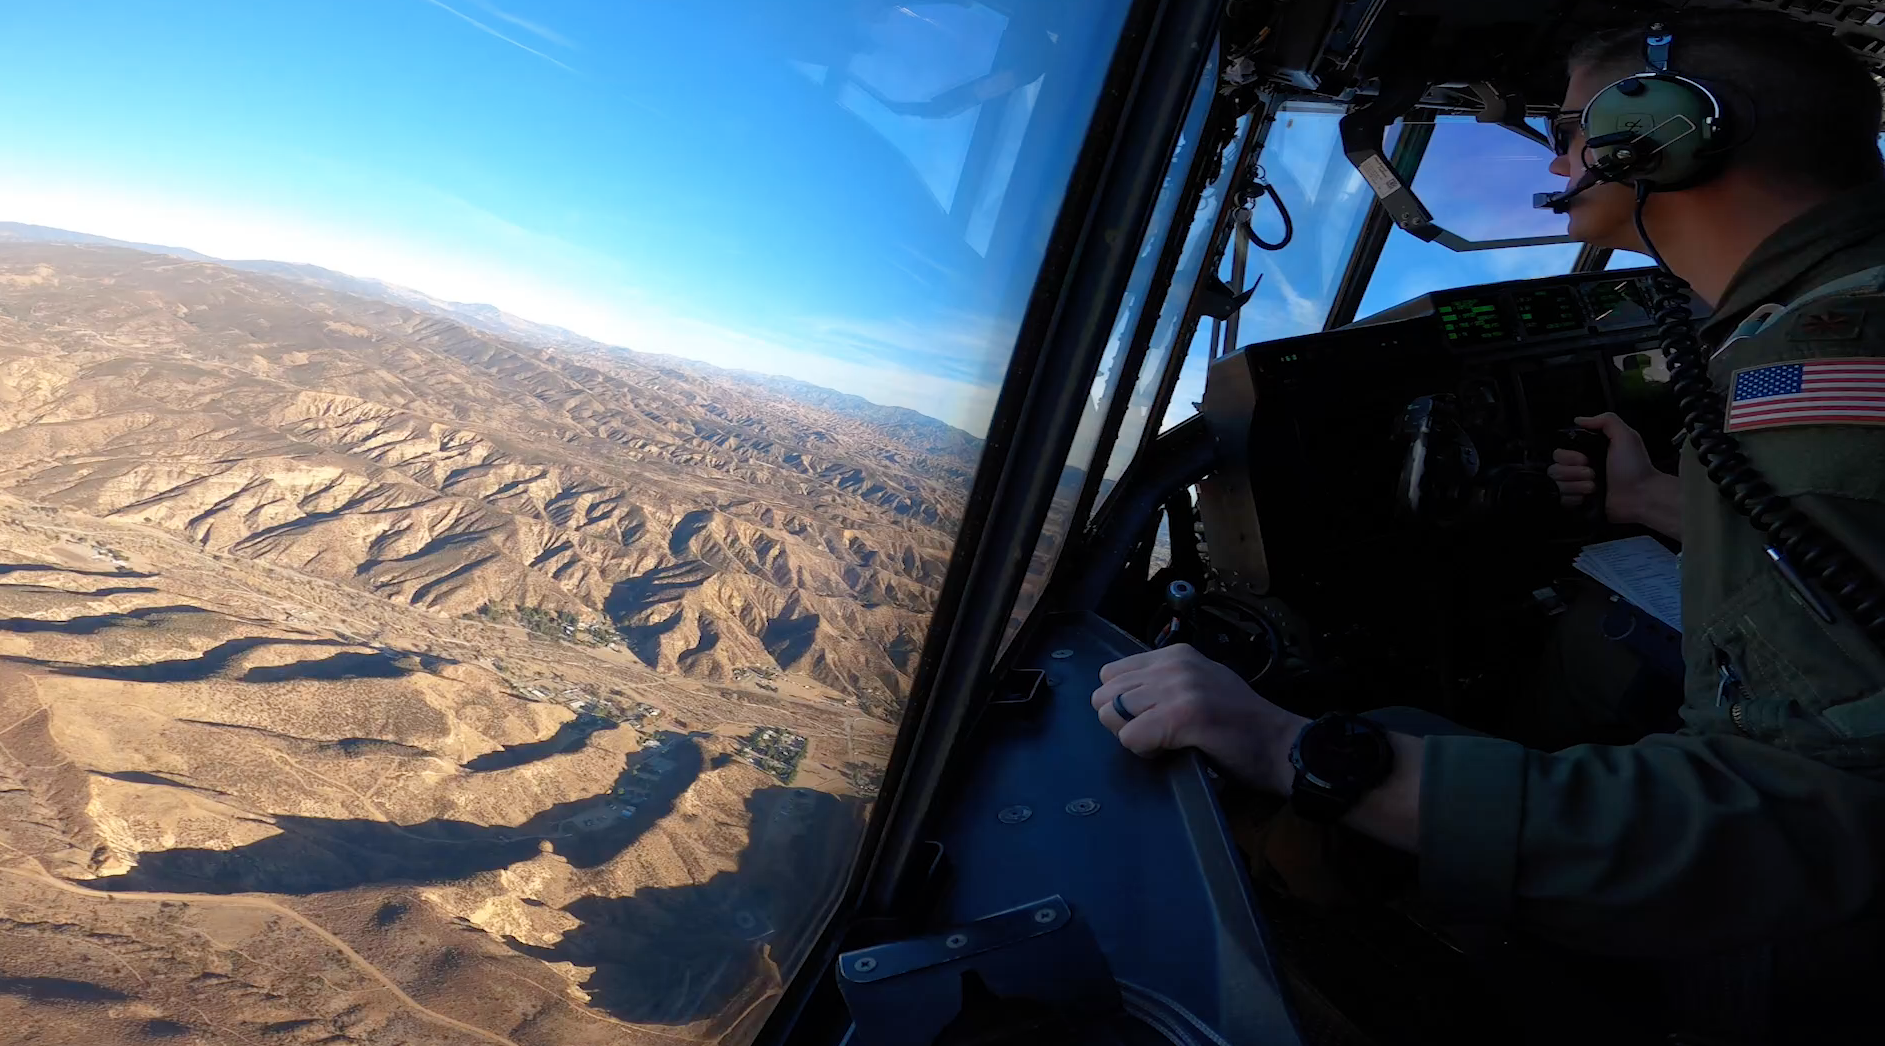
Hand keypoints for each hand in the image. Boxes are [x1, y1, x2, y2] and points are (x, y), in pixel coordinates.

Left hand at [1091, 644, 1307, 793]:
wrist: (1279, 744)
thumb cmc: (1241, 724)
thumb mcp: (1200, 684)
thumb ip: (1163, 683)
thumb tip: (1122, 699)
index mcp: (1175, 654)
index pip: (1111, 675)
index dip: (1124, 704)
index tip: (1153, 717)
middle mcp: (1173, 664)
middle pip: (1104, 695)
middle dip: (1121, 721)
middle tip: (1156, 733)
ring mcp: (1178, 687)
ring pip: (1112, 715)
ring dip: (1133, 736)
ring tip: (1165, 742)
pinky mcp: (1182, 715)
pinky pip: (1131, 738)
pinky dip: (1145, 751)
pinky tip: (1172, 751)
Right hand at [1548, 412, 1659, 523]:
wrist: (1642, 496)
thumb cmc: (1636, 468)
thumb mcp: (1626, 436)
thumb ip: (1605, 421)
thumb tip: (1579, 419)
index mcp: (1590, 452)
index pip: (1560, 452)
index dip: (1568, 456)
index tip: (1584, 458)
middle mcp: (1582, 468)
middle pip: (1554, 468)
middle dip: (1572, 472)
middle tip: (1592, 473)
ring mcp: (1579, 486)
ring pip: (1557, 485)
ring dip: (1576, 485)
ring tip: (1594, 486)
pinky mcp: (1579, 502)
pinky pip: (1562, 500)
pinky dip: (1574, 498)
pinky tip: (1588, 496)